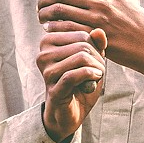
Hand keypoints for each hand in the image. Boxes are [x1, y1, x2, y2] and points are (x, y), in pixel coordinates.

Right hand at [36, 24, 106, 142]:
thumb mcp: (92, 60)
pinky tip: (95, 80)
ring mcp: (46, 72)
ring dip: (97, 68)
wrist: (71, 111)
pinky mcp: (53, 88)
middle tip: (100, 70)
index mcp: (49, 41)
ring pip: (81, 58)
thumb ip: (96, 44)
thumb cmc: (81, 82)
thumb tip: (99, 31)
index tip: (98, 60)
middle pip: (83, 45)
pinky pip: (74, 75)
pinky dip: (90, 76)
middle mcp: (43, 54)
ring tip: (97, 76)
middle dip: (98, 59)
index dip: (96, 47)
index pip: (82, 34)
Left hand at [37, 0, 143, 85]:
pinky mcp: (96, 35)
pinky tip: (54, 32)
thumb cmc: (137, 24)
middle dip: (45, 1)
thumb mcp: (122, 0)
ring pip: (60, 11)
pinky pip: (67, 29)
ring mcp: (98, 17)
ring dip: (46, 15)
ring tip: (43, 20)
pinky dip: (56, 29)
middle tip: (41, 9)